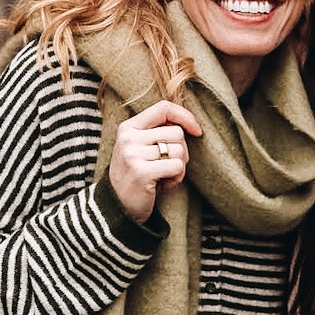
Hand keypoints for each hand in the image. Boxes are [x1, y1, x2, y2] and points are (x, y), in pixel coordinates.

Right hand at [108, 100, 202, 221]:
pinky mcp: (141, 172)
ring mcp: (133, 155)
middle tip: (169, 166)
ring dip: (179, 167)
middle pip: (177, 133)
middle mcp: (128, 138)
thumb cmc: (137, 175)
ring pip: (180, 150)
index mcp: (129, 127)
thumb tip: (189, 124)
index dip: (185, 116)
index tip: (197, 131)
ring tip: (163, 176)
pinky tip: (163, 185)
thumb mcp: (140, 148)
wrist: (117, 206)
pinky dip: (177, 178)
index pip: (163, 108)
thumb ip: (157, 132)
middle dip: (182, 151)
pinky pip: (177, 167)